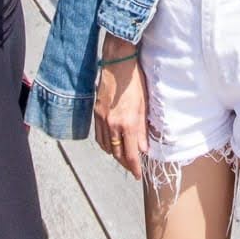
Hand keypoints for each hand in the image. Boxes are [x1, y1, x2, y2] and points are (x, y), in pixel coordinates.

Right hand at [92, 47, 147, 178]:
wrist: (117, 64)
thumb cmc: (135, 81)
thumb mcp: (144, 106)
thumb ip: (143, 130)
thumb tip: (143, 149)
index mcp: (127, 123)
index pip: (130, 154)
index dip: (134, 167)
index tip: (138, 175)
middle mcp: (112, 124)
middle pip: (117, 154)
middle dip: (125, 164)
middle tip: (132, 168)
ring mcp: (102, 119)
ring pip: (107, 147)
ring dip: (115, 155)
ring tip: (124, 157)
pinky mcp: (96, 113)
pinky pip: (99, 136)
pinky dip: (106, 144)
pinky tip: (112, 144)